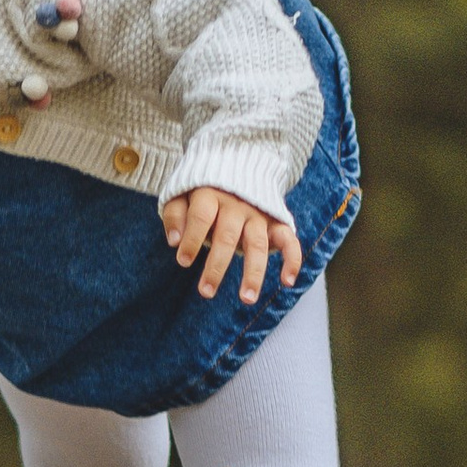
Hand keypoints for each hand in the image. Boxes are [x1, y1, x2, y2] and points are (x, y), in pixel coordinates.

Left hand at [162, 188, 301, 308]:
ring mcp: (259, 215)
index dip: (192, 239)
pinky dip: (292, 259)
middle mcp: (237, 205)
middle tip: (206, 292)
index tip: (183, 262)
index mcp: (211, 195)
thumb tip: (174, 241)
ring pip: (257, 245)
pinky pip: (289, 240)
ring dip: (254, 273)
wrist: (237, 168)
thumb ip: (175, 215)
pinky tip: (288, 282)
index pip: (201, 217)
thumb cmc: (202, 193)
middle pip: (228, 236)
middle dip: (217, 266)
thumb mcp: (182, 195)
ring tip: (247, 299)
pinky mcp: (276, 222)